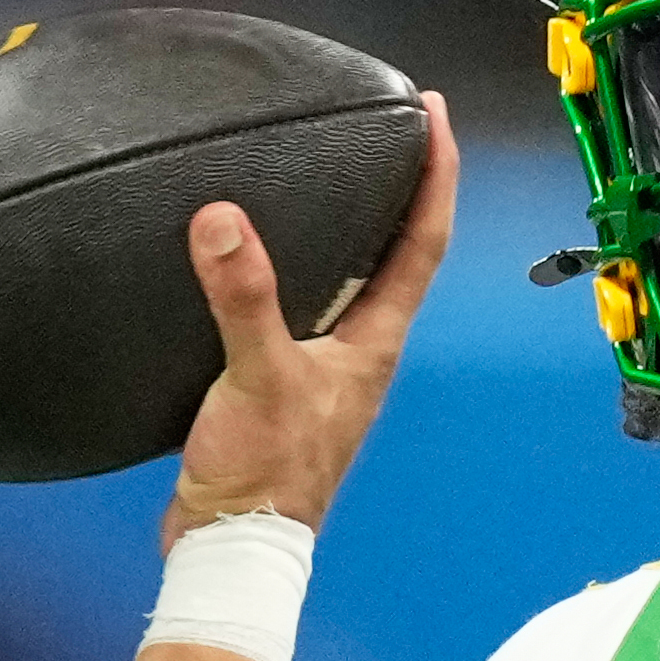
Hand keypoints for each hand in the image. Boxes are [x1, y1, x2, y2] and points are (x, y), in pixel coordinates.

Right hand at [165, 89, 460, 546]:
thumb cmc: (264, 474)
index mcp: (374, 342)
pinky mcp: (281, 380)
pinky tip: (257, 251)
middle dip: (400, 187)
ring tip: (333, 170)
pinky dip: (291, 265)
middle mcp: (360, 350)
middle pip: (396, 252)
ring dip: (350, 225)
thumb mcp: (257, 376)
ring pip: (348, 278)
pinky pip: (297, 304)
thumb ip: (244, 298)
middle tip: (391, 125)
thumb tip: (223, 220)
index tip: (434, 115)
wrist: (231, 544)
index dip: (435, 176)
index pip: (423, 242)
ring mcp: (323, 366)